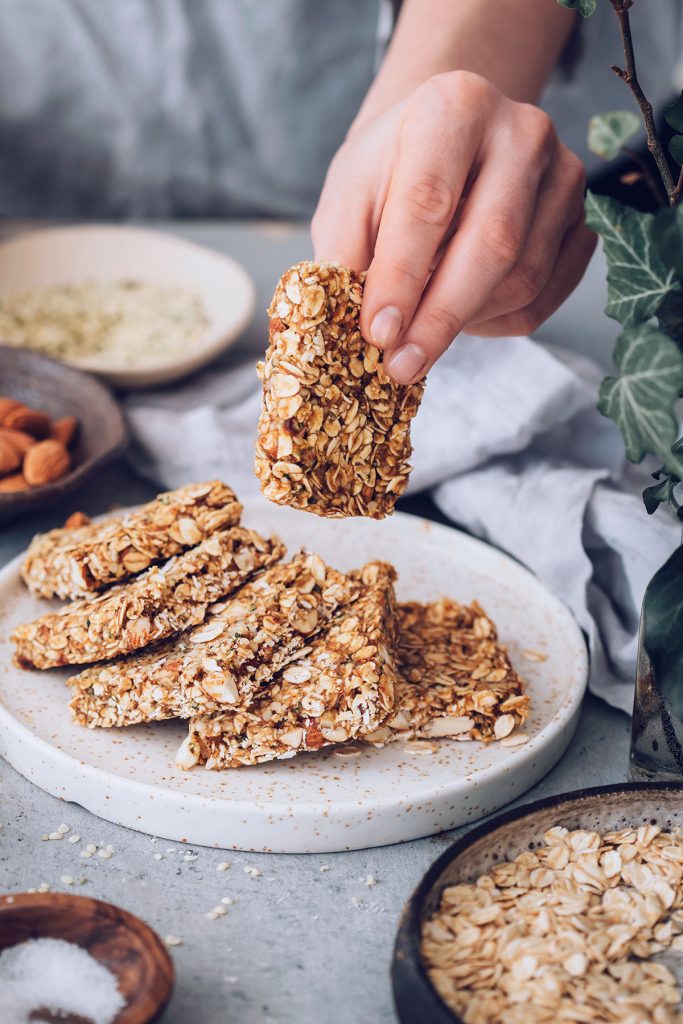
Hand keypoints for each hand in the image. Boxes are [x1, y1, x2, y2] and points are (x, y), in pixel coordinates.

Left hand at [312, 71, 595, 382]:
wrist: (448, 141)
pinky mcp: (582, 220)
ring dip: (466, 321)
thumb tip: (360, 327)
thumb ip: (348, 252)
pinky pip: (544, 296)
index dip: (401, 276)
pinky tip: (462, 314)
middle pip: (493, 242)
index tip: (378, 334)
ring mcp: (564, 176)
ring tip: (423, 329)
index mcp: (455, 107)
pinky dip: (496, 322)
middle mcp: (523, 132)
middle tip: (402, 367)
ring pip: (522, 278)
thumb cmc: (392, 169)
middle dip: (441, 317)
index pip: (429, 200)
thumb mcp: (350, 194)